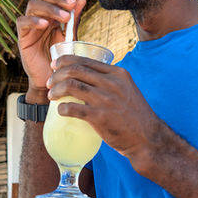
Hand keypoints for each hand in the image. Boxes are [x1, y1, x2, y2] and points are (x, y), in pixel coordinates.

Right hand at [16, 0, 87, 91]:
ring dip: (50, 8)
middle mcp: (40, 16)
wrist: (51, 80)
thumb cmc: (61, 58)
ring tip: (64, 17)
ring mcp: (30, 26)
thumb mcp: (70, 37)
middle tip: (72, 4)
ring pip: (33, 5)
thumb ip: (74, 19)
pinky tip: (45, 24)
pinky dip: (34, 20)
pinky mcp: (22, 37)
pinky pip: (22, 22)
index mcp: (52, 14)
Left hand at [47, 54, 162, 165]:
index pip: (85, 60)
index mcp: (117, 74)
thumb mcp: (127, 90)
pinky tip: (60, 111)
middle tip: (50, 83)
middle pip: (75, 70)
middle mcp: (111, 83)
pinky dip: (62, 108)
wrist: (148, 137)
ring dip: (56, 90)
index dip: (66, 61)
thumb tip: (89, 79)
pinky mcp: (100, 117)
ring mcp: (105, 100)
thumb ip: (111, 82)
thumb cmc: (135, 115)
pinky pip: (73, 108)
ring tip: (51, 95)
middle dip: (57, 74)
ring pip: (71, 85)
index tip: (55, 65)